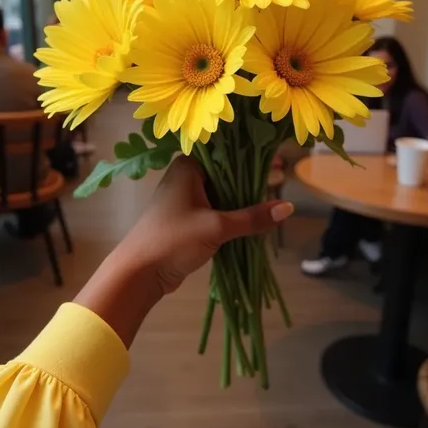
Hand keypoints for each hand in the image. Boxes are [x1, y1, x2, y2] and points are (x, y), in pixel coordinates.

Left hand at [120, 156, 293, 293]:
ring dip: (243, 201)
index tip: (279, 164)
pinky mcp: (187, 218)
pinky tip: (253, 219)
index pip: (226, 154)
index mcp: (188, 166)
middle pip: (226, 174)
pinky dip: (232, 214)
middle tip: (281, 182)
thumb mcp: (216, 227)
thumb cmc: (173, 239)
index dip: (252, 159)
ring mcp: (186, 198)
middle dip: (251, 182)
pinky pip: (216, 210)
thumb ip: (252, 217)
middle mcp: (186, 176)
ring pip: (223, 194)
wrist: (139, 273)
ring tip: (272, 200)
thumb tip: (288, 208)